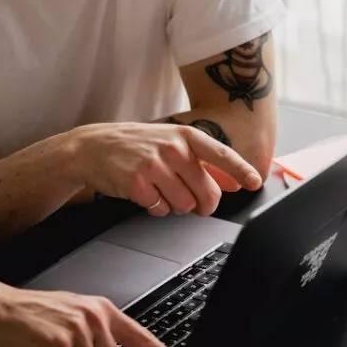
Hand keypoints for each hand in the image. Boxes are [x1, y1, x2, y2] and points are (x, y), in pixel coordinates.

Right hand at [68, 123, 262, 216]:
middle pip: (207, 192)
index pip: (221, 154)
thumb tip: (233, 182)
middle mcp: (172, 148)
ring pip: (185, 205)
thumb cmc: (136, 145)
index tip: (254, 182)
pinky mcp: (138, 183)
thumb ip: (202, 162)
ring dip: (176, 206)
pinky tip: (145, 194)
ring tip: (161, 191)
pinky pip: (160, 210)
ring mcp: (154, 165)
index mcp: (185, 136)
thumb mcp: (170, 143)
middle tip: (196, 204)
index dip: (241, 171)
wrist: (93, 147)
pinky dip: (155, 208)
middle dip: (203, 204)